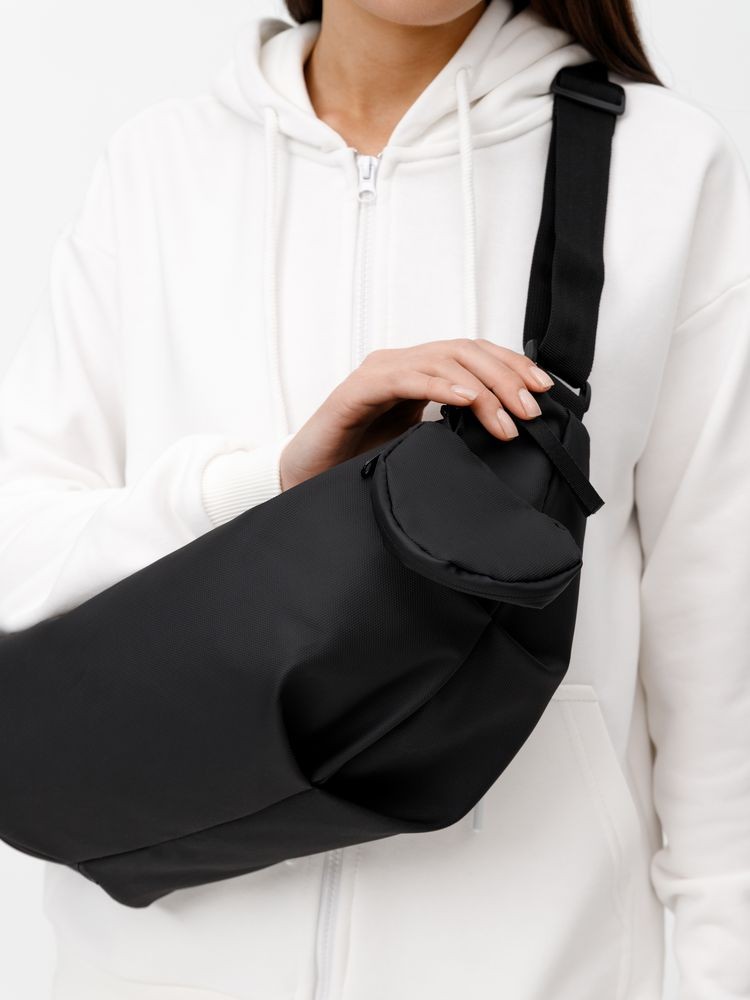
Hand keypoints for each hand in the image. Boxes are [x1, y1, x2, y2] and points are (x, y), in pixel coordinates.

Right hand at [279, 338, 554, 490]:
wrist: (307, 477)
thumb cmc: (358, 460)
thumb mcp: (420, 445)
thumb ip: (454, 431)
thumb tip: (505, 433)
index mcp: (418, 373)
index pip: (473, 355)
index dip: (512, 365)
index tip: (543, 389)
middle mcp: (400, 364)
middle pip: (465, 352)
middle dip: (505, 377)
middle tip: (529, 410)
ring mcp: (378, 373)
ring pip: (442, 361)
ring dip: (481, 387)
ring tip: (505, 418)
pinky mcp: (356, 390)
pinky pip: (404, 378)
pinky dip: (438, 385)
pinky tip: (463, 399)